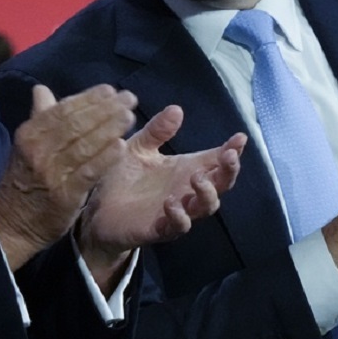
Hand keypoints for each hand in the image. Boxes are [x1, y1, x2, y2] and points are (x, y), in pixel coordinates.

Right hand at [0, 84, 137, 269]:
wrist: (10, 224)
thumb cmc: (24, 179)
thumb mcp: (26, 146)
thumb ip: (39, 117)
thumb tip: (40, 89)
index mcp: (30, 134)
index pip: (63, 109)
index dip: (89, 98)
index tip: (110, 90)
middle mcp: (39, 150)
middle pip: (77, 124)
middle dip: (106, 109)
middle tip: (130, 98)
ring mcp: (51, 173)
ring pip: (84, 145)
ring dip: (109, 128)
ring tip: (129, 117)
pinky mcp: (64, 195)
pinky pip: (88, 172)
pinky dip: (105, 158)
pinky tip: (122, 147)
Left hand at [77, 105, 244, 288]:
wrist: (97, 210)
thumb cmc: (123, 178)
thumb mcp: (139, 148)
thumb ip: (157, 131)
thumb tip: (177, 109)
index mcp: (185, 169)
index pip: (216, 160)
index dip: (232, 150)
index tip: (240, 137)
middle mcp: (186, 191)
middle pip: (221, 184)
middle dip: (229, 171)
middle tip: (228, 156)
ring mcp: (177, 212)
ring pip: (206, 207)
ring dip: (207, 193)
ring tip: (196, 178)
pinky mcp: (159, 229)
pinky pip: (178, 227)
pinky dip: (179, 216)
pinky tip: (171, 203)